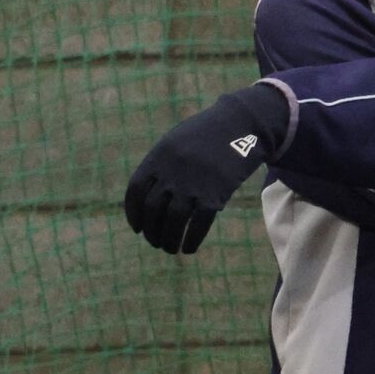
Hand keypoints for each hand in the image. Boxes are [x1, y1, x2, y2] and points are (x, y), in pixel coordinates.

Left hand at [124, 83, 289, 253]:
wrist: (241, 125)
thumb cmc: (208, 134)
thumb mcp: (177, 141)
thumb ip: (163, 165)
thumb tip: (152, 195)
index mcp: (158, 157)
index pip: (135, 192)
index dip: (133, 215)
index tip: (137, 228)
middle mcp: (171, 172)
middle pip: (152, 211)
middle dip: (151, 232)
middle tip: (156, 243)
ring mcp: (192, 184)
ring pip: (173, 221)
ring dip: (169, 240)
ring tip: (171, 249)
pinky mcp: (214, 194)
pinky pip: (198, 225)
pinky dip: (191, 240)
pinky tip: (189, 248)